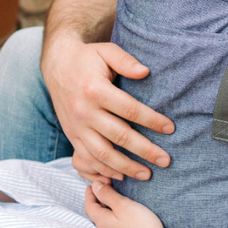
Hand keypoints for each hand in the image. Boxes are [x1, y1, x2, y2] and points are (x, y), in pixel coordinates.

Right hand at [42, 35, 174, 179]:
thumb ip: (126, 60)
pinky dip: (104, 170)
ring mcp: (76, 126)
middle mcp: (84, 111)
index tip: (170, 128)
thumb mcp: (106, 51)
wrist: (57, 65)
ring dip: (126, 167)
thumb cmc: (88, 57)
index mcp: (95, 90)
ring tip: (147, 174)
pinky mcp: (71, 134)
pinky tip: (121, 176)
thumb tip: (145, 72)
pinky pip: (87, 159)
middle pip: (119, 136)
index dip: (151, 120)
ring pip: (103, 154)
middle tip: (166, 160)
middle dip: (145, 151)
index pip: (129, 110)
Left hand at [85, 181, 175, 227]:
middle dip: (98, 196)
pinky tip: (123, 209)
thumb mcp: (123, 205)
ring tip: (114, 193)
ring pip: (106, 217)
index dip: (90, 192)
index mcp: (102, 221)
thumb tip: (95, 185)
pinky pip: (114, 223)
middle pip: (96, 211)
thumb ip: (108, 195)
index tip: (96, 180)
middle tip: (105, 183)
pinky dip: (114, 212)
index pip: (89, 205)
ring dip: (107, 204)